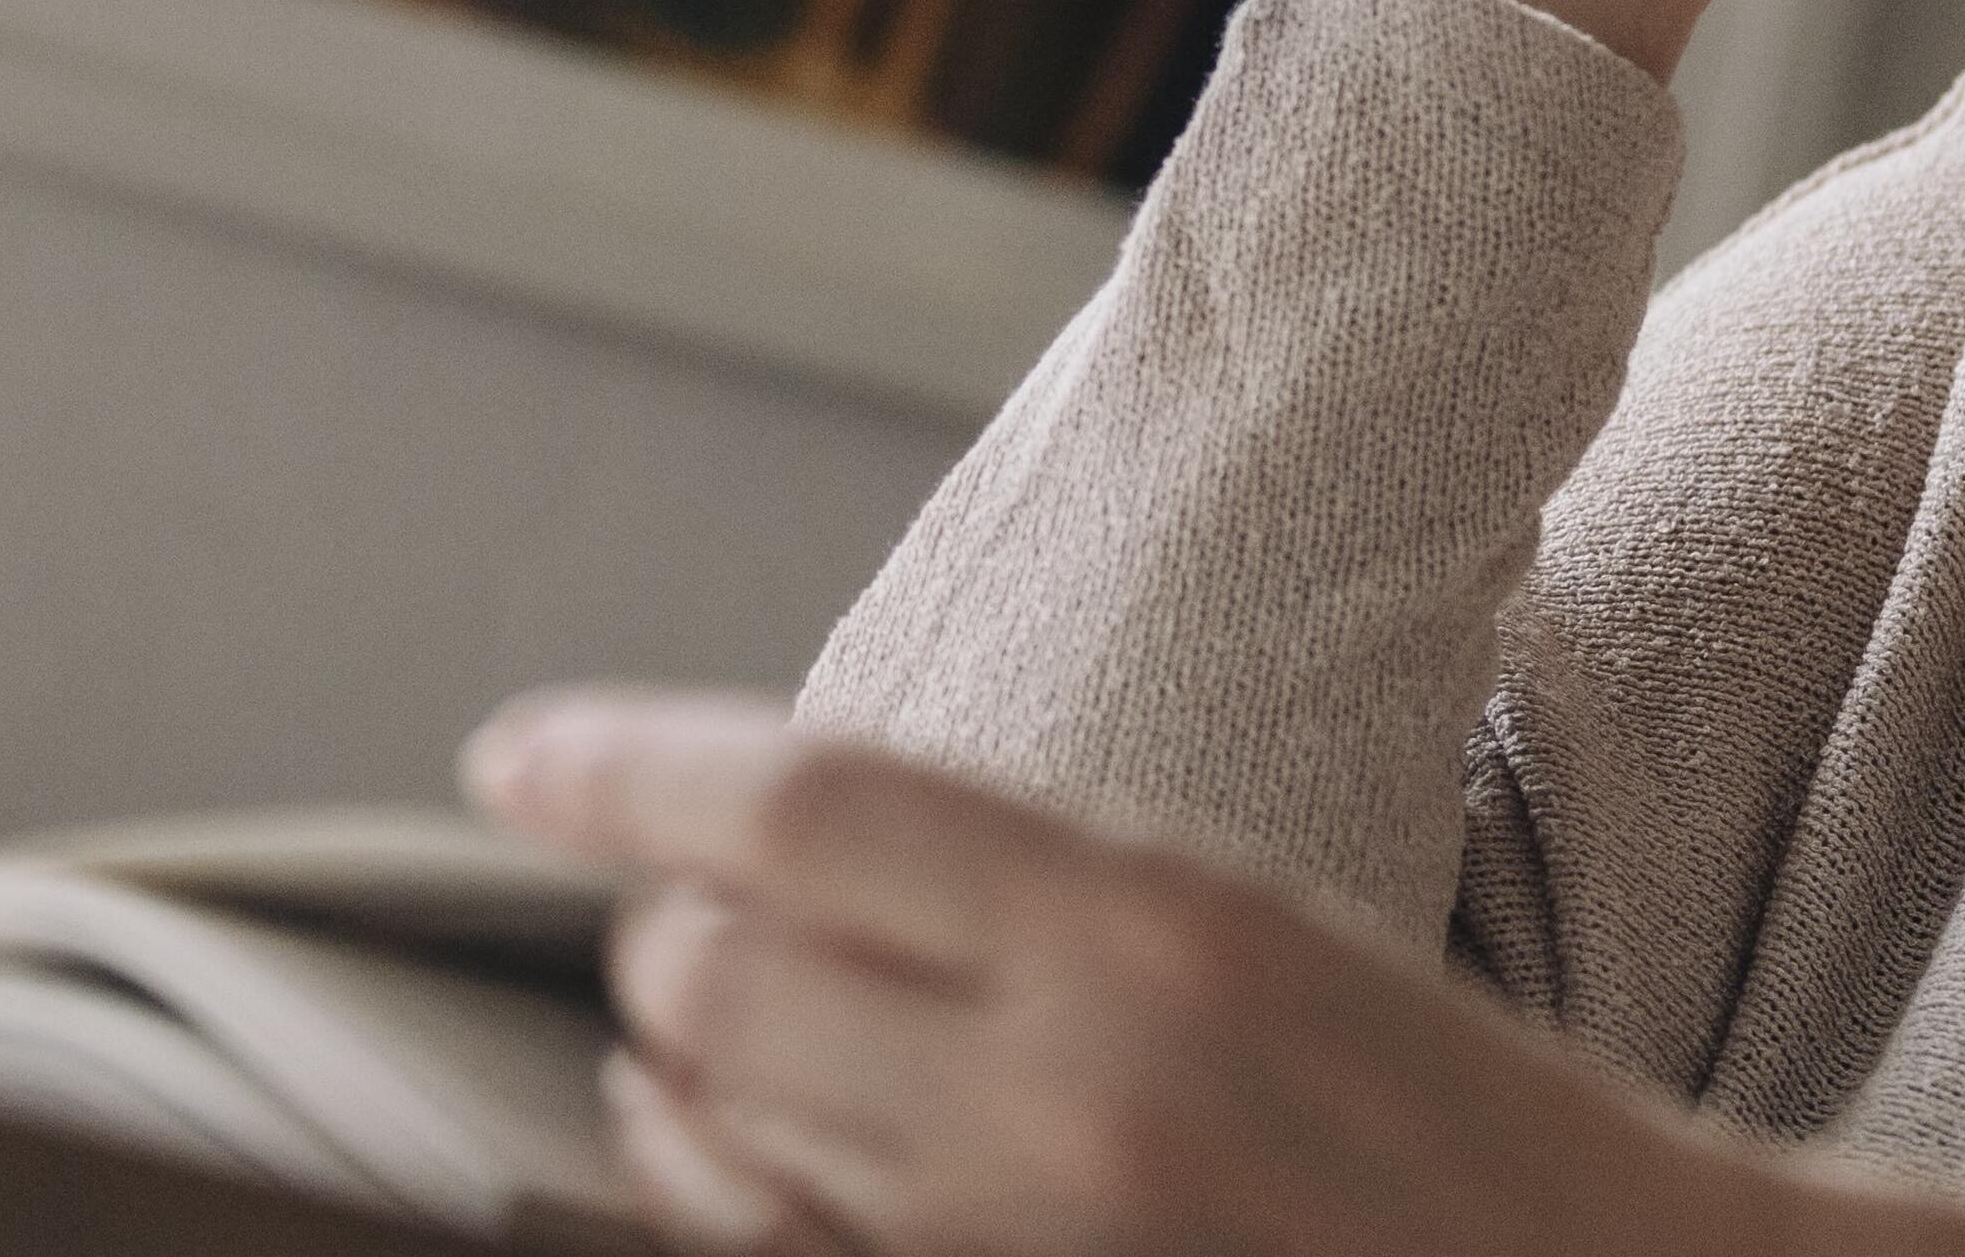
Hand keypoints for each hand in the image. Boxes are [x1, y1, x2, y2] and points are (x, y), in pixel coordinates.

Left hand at [467, 690, 1964, 1256]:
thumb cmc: (1452, 1131)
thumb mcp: (1260, 939)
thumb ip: (1032, 904)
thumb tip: (771, 862)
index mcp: (1155, 926)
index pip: (800, 804)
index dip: (622, 769)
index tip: (512, 757)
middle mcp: (1070, 1091)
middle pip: (709, 978)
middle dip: (665, 946)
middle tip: (687, 931)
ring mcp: (1030, 1249)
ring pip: (707, 1141)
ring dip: (672, 1085)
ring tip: (688, 1055)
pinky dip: (722, 1205)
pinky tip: (731, 1176)